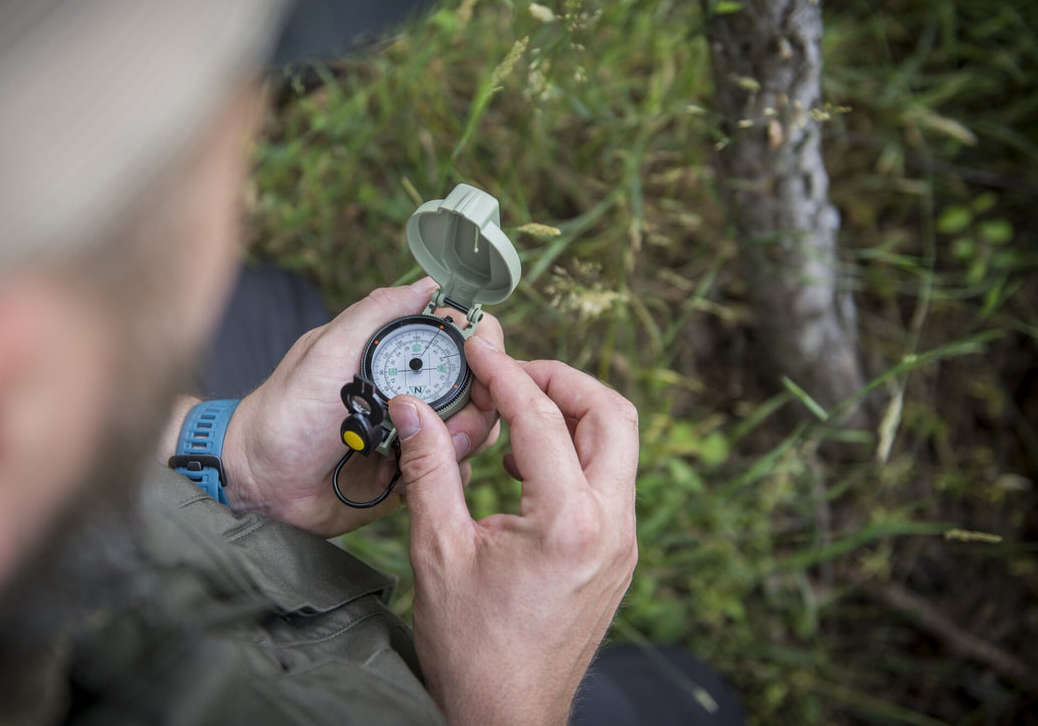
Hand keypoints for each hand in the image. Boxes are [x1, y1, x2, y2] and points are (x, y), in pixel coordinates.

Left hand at [220, 278, 503, 536]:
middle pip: (482, 390)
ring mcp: (416, 437)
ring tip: (425, 452)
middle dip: (481, 405)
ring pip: (474, 433)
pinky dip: (446, 476)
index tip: (485, 361)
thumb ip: (373, 314)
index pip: (462, 341)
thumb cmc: (285, 413)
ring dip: (462, 442)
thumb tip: (426, 283)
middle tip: (454, 424)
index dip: (484, 348)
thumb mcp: (326, 351)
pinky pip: (451, 476)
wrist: (262, 484)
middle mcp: (415, 393)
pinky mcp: (412, 478)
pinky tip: (418, 478)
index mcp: (397, 356)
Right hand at [389, 338, 638, 725]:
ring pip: (618, 444)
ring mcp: (623, 542)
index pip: (541, 418)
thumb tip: (413, 408)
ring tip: (517, 409)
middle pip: (611, 413)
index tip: (478, 347)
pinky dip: (577, 450)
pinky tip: (529, 461)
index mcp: (568, 523)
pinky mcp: (618, 555)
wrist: (507, 714)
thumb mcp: (437, 550)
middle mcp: (611, 526)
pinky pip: (611, 478)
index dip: (505, 373)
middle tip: (511, 371)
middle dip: (561, 379)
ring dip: (573, 412)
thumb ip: (429, 469)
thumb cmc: (472, 647)